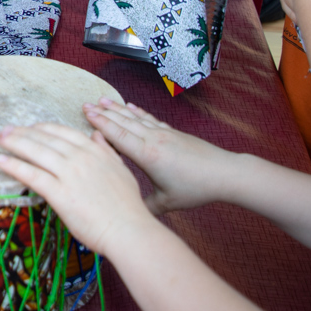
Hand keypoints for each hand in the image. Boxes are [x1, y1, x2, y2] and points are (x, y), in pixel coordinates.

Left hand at [0, 121, 158, 256]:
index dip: (43, 128)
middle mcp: (81, 158)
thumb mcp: (121, 170)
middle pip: (45, 139)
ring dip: (14, 143)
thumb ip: (107, 151)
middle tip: (5, 130)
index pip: (63, 132)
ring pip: (36, 152)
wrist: (129, 230)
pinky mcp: (60, 193)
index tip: (31, 127)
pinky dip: (14, 166)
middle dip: (22, 132)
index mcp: (95, 151)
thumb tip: (96, 134)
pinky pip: (32, 175)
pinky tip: (1, 161)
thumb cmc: (128, 207)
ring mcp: (69, 174)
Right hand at [80, 99, 237, 215]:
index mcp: (148, 156)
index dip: (101, 125)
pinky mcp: (173, 133)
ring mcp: (164, 134)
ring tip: (103, 100)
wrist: (224, 173)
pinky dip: (139, 112)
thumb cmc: (196, 189)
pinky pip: (150, 119)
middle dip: (104, 113)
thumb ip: (145, 205)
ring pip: (136, 118)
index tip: (86, 114)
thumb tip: (128, 209)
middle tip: (86, 104)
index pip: (119, 136)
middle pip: (124, 123)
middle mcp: (153, 140)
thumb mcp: (167, 203)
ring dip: (118, 109)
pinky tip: (131, 107)